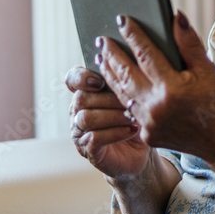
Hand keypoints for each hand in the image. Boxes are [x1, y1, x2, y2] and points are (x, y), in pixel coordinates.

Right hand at [65, 65, 154, 179]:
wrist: (141, 151)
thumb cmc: (137, 118)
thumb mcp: (133, 96)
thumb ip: (126, 81)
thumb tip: (131, 62)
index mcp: (86, 93)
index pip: (72, 79)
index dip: (82, 77)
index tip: (100, 81)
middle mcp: (77, 111)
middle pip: (81, 98)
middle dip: (108, 99)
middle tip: (131, 101)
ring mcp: (80, 131)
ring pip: (86, 118)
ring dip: (113, 116)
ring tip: (133, 116)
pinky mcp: (87, 149)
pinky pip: (94, 138)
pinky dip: (115, 133)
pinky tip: (132, 130)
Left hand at [97, 10, 214, 178]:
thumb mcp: (208, 69)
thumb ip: (188, 43)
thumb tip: (175, 16)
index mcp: (172, 87)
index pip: (145, 54)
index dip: (133, 35)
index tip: (122, 20)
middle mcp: (156, 106)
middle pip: (125, 74)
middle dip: (111, 54)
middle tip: (101, 38)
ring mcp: (149, 123)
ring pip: (122, 93)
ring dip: (110, 74)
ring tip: (102, 58)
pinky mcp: (147, 135)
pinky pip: (130, 110)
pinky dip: (122, 94)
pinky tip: (117, 84)